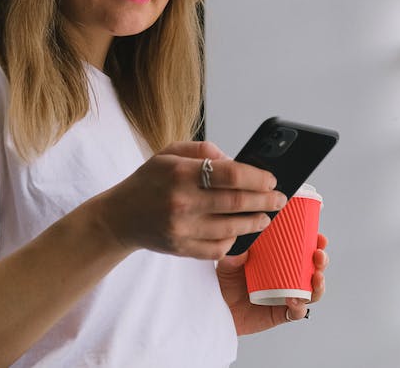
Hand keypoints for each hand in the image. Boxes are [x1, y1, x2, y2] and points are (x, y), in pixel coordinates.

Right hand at [96, 141, 286, 259]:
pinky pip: (218, 248)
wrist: (120, 217)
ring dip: (256, 222)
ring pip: (232, 228)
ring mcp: (182, 228)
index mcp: (181, 173)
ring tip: (267, 216)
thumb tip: (236, 160)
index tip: (272, 179)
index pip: (232, 174)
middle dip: (266, 201)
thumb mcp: (170, 153)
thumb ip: (204, 150)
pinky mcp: (181, 249)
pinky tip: (240, 231)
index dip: (258, 177)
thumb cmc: (149, 181)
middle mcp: (182, 201)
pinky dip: (233, 239)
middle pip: (238, 203)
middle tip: (280, 199)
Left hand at [217, 233, 327, 334]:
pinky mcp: (281, 314)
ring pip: (312, 291)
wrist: (217, 307)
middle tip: (319, 255)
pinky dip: (299, 307)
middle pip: (314, 268)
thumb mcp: (228, 263)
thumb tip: (245, 246)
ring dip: (319, 285)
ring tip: (316, 277)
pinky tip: (295, 300)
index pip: (303, 248)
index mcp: (280, 260)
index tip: (319, 237)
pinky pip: (297, 312)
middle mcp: (287, 277)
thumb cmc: (225, 281)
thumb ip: (235, 255)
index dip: (316, 243)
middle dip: (322, 261)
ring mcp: (286, 296)